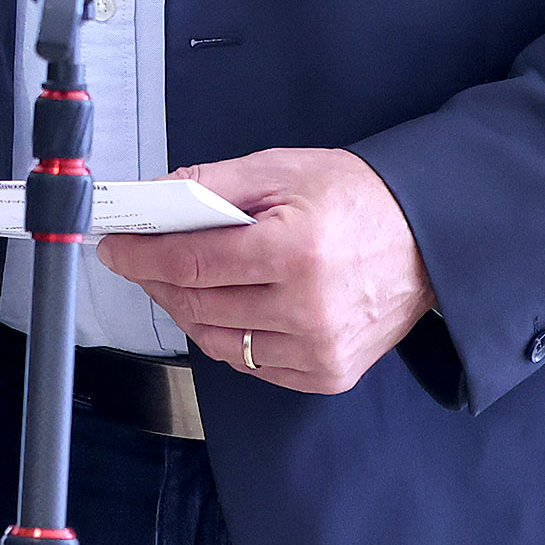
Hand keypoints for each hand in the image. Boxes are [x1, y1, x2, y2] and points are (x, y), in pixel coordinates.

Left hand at [96, 147, 435, 395]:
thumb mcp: (282, 170)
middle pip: (199, 304)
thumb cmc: (358, 199)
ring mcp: (319, 350)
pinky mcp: (327, 374)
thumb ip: (211, 183)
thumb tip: (152, 199)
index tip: (115, 248)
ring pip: (218, 340)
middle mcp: (308, 311)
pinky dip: (226, 335)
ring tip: (179, 279)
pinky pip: (252, 363)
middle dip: (157, 280)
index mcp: (296, 252)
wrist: (429, 239)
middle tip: (138, 258)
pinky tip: (224, 306)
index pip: (193, 262)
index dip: (143, 256)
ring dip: (187, 309)